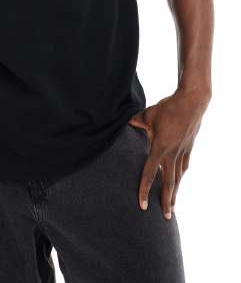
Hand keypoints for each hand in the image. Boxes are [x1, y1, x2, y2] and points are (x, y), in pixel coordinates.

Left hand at [128, 88, 209, 219]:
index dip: (144, 190)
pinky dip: (180, 176)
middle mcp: (172, 154)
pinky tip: (178, 181)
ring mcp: (182, 152)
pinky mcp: (188, 147)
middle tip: (165, 217)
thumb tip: (127, 123)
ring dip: (174, 193)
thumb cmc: (167, 107)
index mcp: (159, 148)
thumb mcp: (147, 115)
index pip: (149, 174)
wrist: (191, 102)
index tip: (142, 205)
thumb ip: (136, 122)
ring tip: (172, 207)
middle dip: (165, 201)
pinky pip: (183, 166)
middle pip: (167, 183)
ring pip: (177, 177)